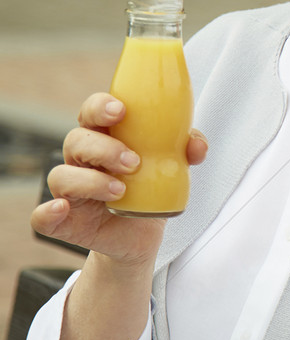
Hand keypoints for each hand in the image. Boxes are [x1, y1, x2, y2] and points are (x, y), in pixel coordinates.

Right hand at [30, 93, 207, 268]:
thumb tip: (197, 145)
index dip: (100, 106)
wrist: (140, 233)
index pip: (92, 112)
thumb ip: (184, 150)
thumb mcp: (172, 167)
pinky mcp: (64, 222)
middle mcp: (82, 160)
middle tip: (133, 162)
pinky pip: (42, 216)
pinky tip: (62, 208)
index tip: (121, 110)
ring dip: (91, 181)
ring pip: (62, 176)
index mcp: (104, 138)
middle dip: (104, 148)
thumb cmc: (150, 188)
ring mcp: (70, 191)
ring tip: (121, 190)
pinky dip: (47, 211)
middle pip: (76, 140)